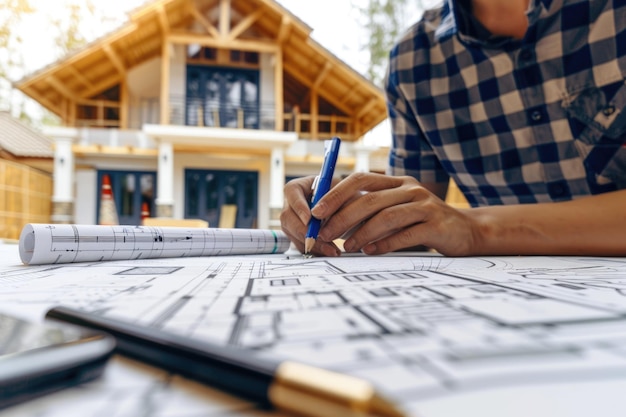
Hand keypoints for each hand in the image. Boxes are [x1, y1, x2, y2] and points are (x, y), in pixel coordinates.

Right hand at [280, 176, 342, 255]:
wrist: (346, 207)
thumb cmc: (344, 195)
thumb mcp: (343, 193)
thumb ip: (334, 201)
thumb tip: (319, 216)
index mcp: (299, 186)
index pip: (292, 192)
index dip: (299, 206)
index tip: (309, 219)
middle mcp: (291, 203)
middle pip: (288, 217)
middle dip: (304, 231)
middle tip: (321, 239)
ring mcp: (292, 220)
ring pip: (293, 234)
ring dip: (312, 244)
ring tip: (331, 250)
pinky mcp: (296, 235)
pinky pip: (300, 244)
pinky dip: (314, 250)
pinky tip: (328, 251)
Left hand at [307, 172, 480, 255]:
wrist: (466, 232)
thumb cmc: (424, 224)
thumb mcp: (397, 211)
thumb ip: (371, 212)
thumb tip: (331, 221)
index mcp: (397, 182)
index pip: (360, 179)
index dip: (335, 194)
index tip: (316, 211)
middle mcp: (410, 189)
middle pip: (369, 199)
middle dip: (342, 217)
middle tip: (325, 234)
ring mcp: (425, 206)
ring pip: (385, 217)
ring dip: (361, 233)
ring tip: (346, 246)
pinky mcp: (435, 225)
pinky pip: (404, 234)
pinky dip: (384, 244)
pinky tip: (370, 251)